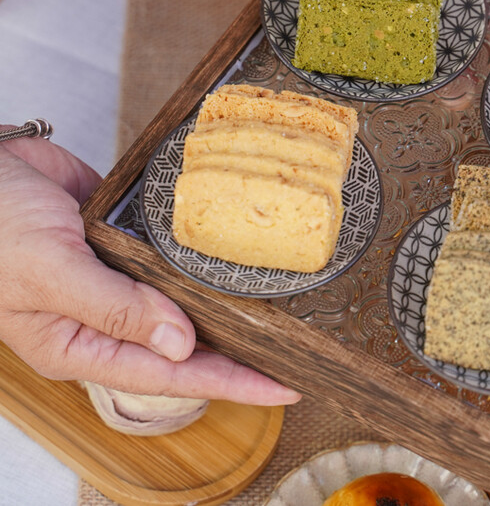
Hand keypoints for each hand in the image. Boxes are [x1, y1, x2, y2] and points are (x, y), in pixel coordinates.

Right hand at [0, 134, 300, 404]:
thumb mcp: (48, 273)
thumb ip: (114, 308)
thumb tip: (181, 344)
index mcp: (80, 344)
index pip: (170, 375)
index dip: (230, 383)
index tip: (282, 387)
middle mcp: (103, 320)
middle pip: (184, 347)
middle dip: (239, 353)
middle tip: (297, 355)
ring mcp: (117, 281)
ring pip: (183, 304)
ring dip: (226, 308)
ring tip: (282, 317)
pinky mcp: (124, 246)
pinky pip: (173, 262)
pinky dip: (204, 264)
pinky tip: (238, 263)